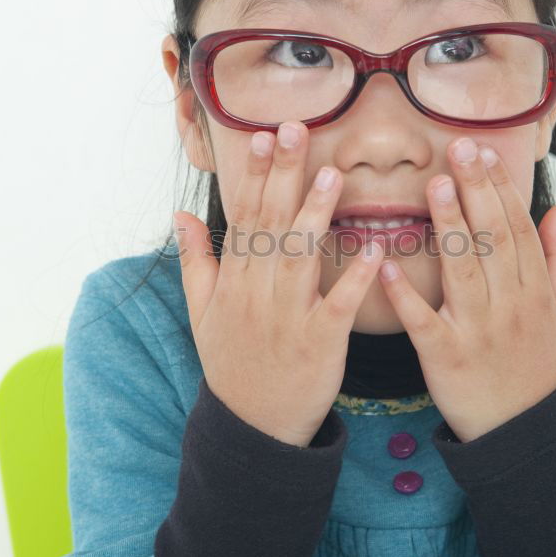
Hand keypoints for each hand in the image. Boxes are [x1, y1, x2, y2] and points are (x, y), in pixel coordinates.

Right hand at [173, 121, 384, 447]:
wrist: (253, 426)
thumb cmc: (232, 363)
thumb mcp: (201, 314)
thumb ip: (194, 261)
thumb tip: (180, 215)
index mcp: (235, 281)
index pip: (246, 217)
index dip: (257, 175)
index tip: (266, 136)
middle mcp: (258, 293)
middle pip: (271, 225)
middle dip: (284, 176)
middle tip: (297, 130)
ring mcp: (288, 318)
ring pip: (300, 258)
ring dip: (315, 215)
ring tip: (332, 175)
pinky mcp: (320, 343)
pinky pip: (338, 305)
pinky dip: (355, 279)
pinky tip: (375, 250)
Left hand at [377, 138, 555, 441]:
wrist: (521, 430)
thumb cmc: (538, 365)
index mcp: (534, 290)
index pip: (515, 227)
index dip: (499, 187)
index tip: (483, 151)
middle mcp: (508, 304)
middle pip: (491, 238)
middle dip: (475, 190)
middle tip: (458, 148)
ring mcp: (476, 330)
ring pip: (462, 270)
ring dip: (449, 227)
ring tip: (434, 186)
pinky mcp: (444, 356)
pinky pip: (422, 321)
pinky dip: (404, 293)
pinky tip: (385, 262)